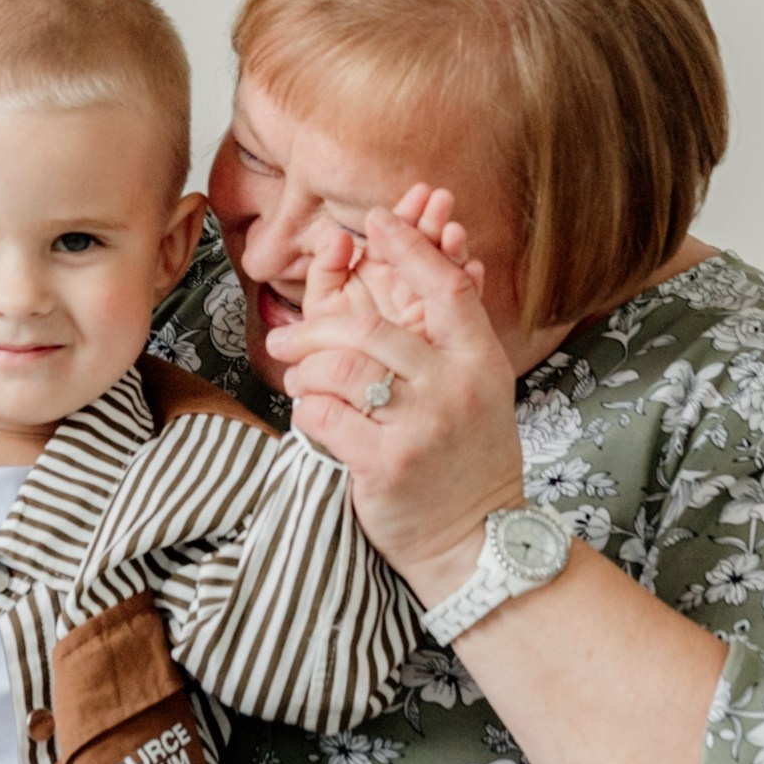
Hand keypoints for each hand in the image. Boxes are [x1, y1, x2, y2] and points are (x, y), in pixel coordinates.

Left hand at [276, 188, 525, 603]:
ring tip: (297, 380)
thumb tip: (426, 273)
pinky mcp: (388, 465)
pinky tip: (311, 417)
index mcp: (480, 362)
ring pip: (342, 371)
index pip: (446, 286)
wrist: (476, 542)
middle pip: (372, 330)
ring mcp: (423, 428)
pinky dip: (307, 412)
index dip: (410, 246)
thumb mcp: (477, 393)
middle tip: (283, 336)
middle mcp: (455, 388)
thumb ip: (447, 341)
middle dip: (315, 327)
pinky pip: (325, 418)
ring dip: (307, 371)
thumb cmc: (467, 462)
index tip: (374, 221)